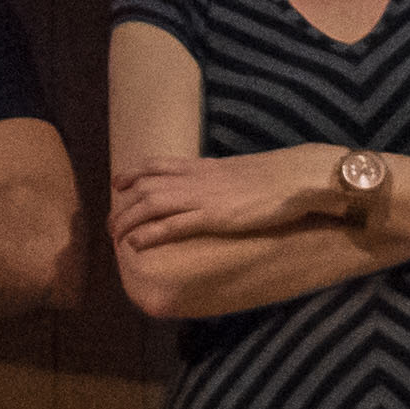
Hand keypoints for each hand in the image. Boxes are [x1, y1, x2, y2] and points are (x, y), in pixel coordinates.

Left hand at [110, 148, 331, 251]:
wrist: (298, 176)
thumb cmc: (279, 177)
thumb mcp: (243, 173)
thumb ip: (225, 179)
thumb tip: (221, 189)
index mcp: (206, 166)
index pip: (158, 164)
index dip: (133, 173)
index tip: (118, 183)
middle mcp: (198, 178)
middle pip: (146, 185)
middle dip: (123, 204)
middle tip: (111, 223)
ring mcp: (205, 196)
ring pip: (152, 204)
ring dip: (129, 220)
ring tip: (116, 237)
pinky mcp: (215, 216)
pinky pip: (173, 224)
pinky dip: (150, 233)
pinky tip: (136, 244)